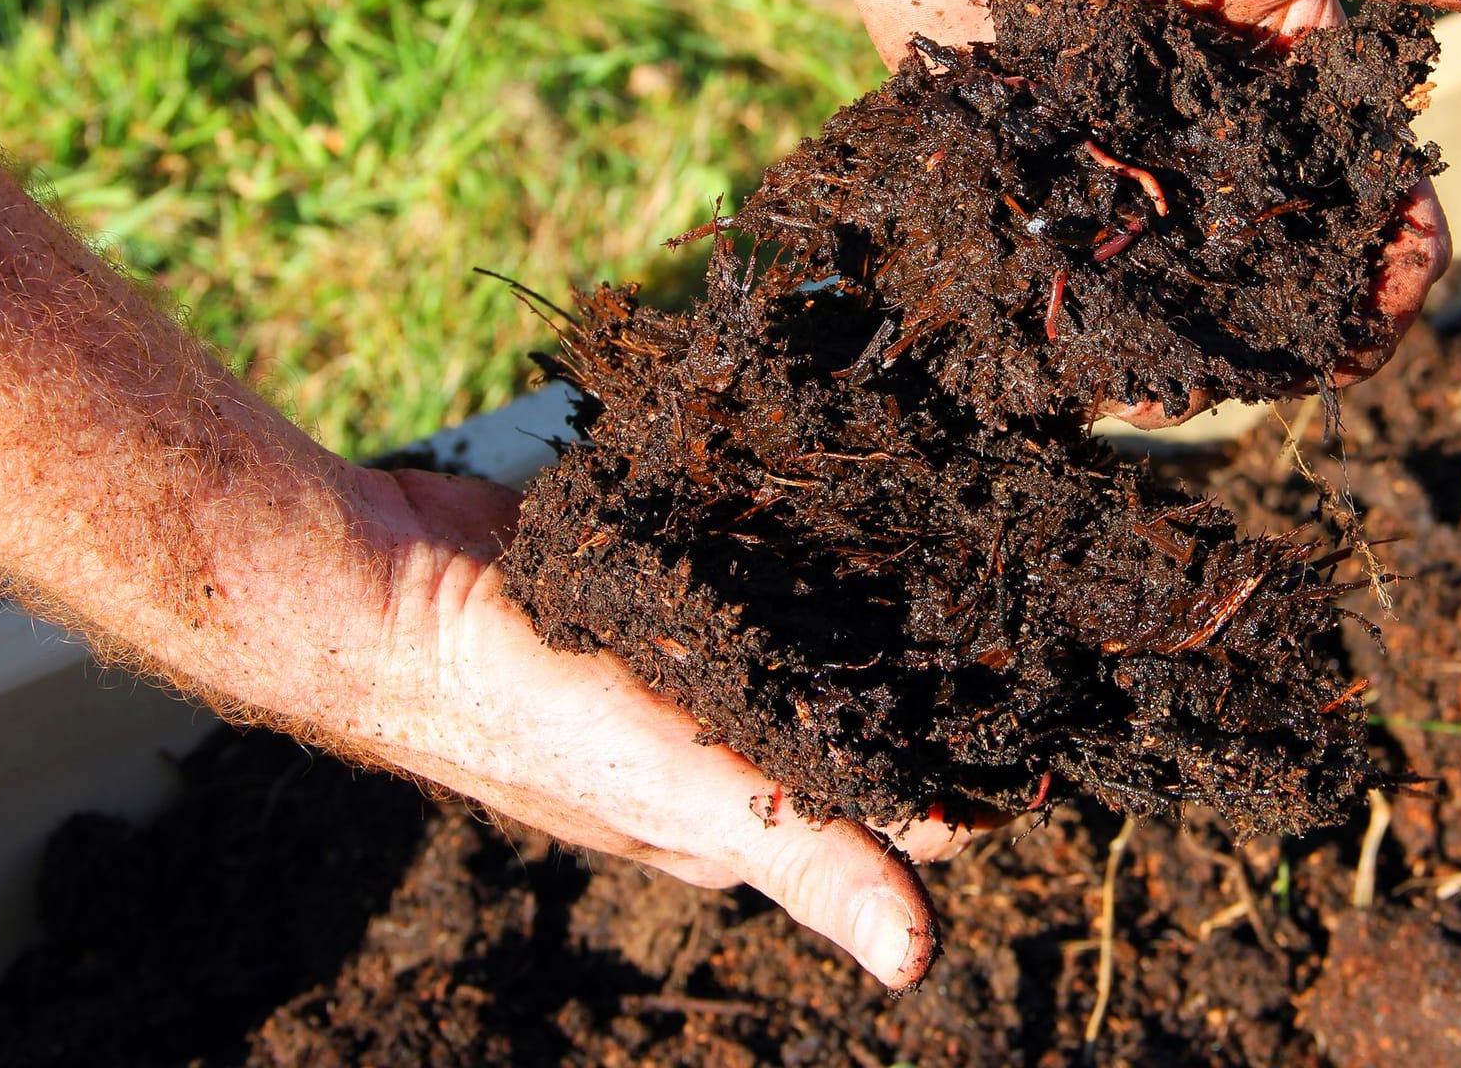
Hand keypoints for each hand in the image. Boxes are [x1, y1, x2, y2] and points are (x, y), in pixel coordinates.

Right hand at [324, 467, 977, 987]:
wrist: (400, 592)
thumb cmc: (536, 712)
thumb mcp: (685, 796)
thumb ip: (805, 860)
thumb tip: (917, 961)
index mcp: (748, 822)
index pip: (903, 811)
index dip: (980, 771)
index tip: (1059, 710)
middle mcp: (736, 748)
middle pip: (878, 716)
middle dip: (951, 675)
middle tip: (1033, 600)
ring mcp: (706, 662)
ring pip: (831, 636)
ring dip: (892, 600)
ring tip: (976, 537)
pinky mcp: (680, 583)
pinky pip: (774, 567)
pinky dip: (819, 546)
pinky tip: (870, 499)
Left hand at [733, 0, 1460, 420]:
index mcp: (1292, 80)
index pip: (1370, 190)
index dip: (1396, 265)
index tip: (1385, 324)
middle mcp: (1219, 131)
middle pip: (1279, 257)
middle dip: (1293, 328)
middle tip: (1285, 378)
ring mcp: (1133, 158)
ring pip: (1184, 280)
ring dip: (1195, 344)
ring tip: (1178, 393)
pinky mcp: (1047, 170)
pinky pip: (1082, 265)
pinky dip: (1094, 322)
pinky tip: (1092, 368)